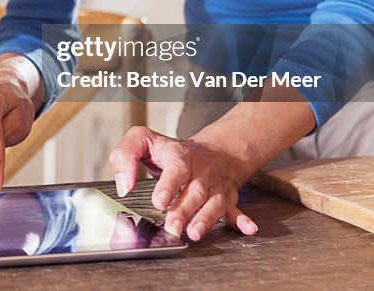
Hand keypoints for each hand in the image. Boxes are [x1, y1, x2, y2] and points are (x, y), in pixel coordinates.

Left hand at [109, 126, 258, 241]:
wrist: (211, 149)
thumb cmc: (169, 149)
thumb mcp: (142, 139)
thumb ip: (124, 155)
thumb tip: (124, 186)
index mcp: (179, 155)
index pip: (176, 169)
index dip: (169, 185)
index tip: (159, 201)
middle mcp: (200, 171)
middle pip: (194, 191)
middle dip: (183, 210)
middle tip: (172, 227)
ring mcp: (215, 185)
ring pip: (213, 202)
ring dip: (205, 219)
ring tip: (194, 232)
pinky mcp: (226, 198)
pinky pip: (236, 209)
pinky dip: (242, 220)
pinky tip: (249, 229)